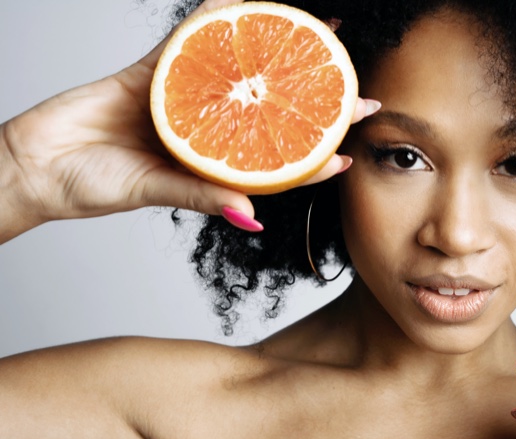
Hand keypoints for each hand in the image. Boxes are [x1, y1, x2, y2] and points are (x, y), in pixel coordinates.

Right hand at [0, 0, 376, 242]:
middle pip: (266, 112)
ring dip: (273, 56)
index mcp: (208, 165)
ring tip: (311, 34)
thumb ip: (197, 195)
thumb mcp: (150, 191)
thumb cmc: (86, 187)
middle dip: (310, 101)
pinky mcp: (150, 73)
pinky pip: (188, 43)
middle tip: (354, 86)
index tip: (348, 152)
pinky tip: (242, 6)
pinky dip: (213, 23)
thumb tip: (248, 212)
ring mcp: (180, 100)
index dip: (310, 158)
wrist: (33, 163)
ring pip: (236, 73)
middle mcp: (203, 133)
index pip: (272, 162)